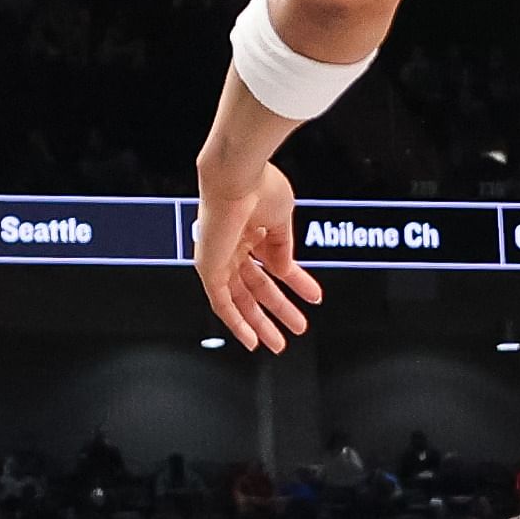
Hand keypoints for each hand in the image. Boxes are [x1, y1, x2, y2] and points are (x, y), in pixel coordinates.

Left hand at [190, 147, 319, 352]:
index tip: (311, 298)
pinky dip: (236, 323)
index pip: (274, 264)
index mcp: (251, 229)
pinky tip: (251, 339)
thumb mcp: (282, 221)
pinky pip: (221, 303)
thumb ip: (283, 250)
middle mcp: (233, 244)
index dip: (295, 283)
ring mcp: (220, 257)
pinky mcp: (209, 268)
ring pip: (241, 300)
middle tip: (295, 327)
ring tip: (281, 342)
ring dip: (262, 322)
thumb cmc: (258, 185)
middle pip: (257, 287)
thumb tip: (285, 272)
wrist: (237, 176)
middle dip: (277, 310)